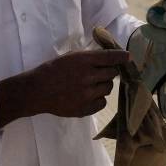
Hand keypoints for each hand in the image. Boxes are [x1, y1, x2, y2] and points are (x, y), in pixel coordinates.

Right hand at [0, 50, 126, 126]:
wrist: (37, 91)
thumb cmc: (52, 70)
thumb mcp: (69, 57)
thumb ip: (88, 57)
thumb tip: (107, 57)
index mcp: (83, 60)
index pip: (110, 57)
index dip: (121, 57)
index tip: (128, 57)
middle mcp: (88, 76)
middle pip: (112, 73)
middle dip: (109, 72)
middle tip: (101, 73)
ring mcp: (87, 94)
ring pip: (108, 88)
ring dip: (103, 85)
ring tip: (90, 85)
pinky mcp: (85, 108)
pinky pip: (102, 103)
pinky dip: (98, 99)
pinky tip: (88, 96)